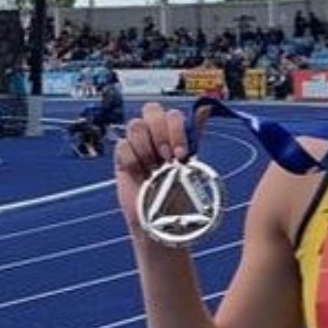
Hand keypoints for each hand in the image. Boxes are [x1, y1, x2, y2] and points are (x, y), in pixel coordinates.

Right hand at [112, 102, 192, 236]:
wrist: (160, 220)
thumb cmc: (177, 193)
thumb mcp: (191, 163)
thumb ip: (193, 134)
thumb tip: (205, 107)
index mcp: (173, 133)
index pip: (172, 114)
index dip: (176, 130)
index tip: (181, 155)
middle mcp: (154, 134)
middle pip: (151, 109)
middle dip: (160, 132)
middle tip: (166, 157)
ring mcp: (137, 144)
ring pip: (135, 125)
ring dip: (146, 148)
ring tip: (153, 169)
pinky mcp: (122, 157)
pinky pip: (122, 145)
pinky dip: (133, 160)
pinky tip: (140, 174)